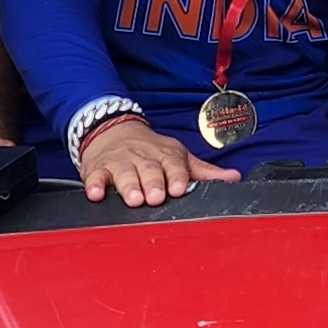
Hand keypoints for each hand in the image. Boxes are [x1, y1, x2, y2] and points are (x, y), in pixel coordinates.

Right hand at [79, 116, 236, 206]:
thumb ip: (203, 171)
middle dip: (153, 183)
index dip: (177, 176)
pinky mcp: (98, 168)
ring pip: (124, 173)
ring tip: (133, 199)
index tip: (179, 188)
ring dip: (128, 186)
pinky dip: (95, 185)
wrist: (112, 128)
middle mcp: (143, 157)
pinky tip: (96, 193)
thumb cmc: (150, 149)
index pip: (174, 165)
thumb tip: (233, 177)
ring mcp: (120, 162)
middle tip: (156, 196)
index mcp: (166, 155)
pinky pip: (95, 176)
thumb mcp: (177, 156)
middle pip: (149, 170)